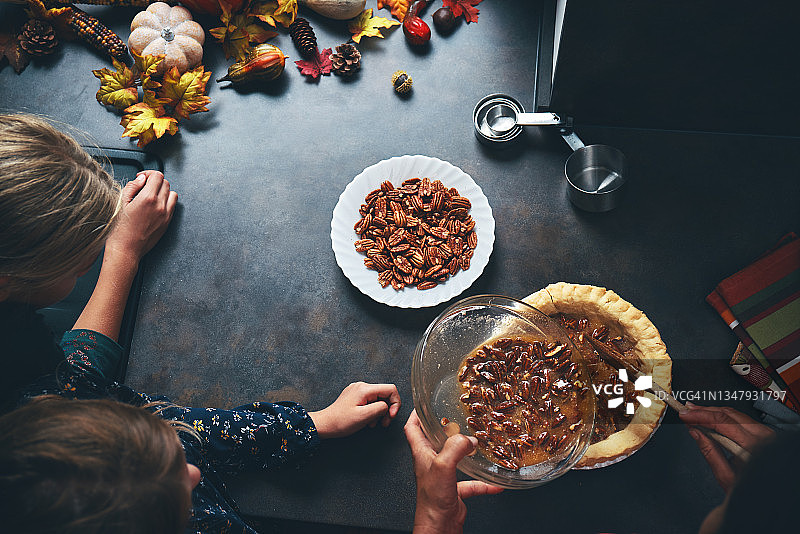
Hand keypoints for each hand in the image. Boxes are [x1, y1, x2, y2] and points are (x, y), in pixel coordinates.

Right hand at [104, 170, 177, 265]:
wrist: (126, 250)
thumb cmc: (119, 229)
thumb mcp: (121, 203)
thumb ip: (132, 187)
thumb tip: (142, 178)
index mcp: (148, 198)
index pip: (157, 176)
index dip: (148, 174)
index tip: (141, 178)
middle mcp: (160, 206)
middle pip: (165, 183)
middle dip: (155, 182)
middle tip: (143, 187)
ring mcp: (166, 215)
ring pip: (172, 194)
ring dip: (163, 191)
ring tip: (150, 196)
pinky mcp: (167, 223)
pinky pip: (172, 206)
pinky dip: (166, 202)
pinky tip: (154, 206)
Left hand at [309, 382, 400, 438]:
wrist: (325, 424)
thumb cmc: (341, 422)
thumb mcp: (364, 417)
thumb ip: (380, 408)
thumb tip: (387, 405)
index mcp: (365, 389)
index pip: (390, 389)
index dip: (395, 403)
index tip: (391, 415)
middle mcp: (362, 386)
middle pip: (385, 394)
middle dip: (387, 409)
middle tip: (384, 423)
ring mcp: (357, 390)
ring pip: (378, 399)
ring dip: (379, 412)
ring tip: (372, 423)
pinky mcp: (355, 396)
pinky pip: (370, 401)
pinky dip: (372, 411)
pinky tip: (366, 420)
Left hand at [404, 410, 502, 533]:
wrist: (438, 527)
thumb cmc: (432, 499)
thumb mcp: (443, 466)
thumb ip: (455, 448)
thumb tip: (469, 438)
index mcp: (422, 453)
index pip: (412, 428)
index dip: (416, 415)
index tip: (424, 404)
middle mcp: (430, 463)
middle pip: (434, 440)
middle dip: (444, 428)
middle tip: (456, 418)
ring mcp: (442, 477)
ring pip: (454, 459)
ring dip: (465, 451)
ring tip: (477, 442)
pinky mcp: (454, 491)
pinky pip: (471, 483)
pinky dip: (483, 482)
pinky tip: (495, 482)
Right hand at [680, 404, 773, 492]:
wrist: (768, 493)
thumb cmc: (750, 488)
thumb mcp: (726, 476)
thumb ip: (710, 452)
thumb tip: (695, 432)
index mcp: (754, 446)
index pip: (722, 422)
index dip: (701, 416)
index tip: (685, 415)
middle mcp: (762, 435)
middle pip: (727, 414)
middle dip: (704, 411)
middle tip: (686, 411)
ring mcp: (764, 432)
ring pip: (733, 413)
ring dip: (711, 412)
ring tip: (694, 412)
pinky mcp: (762, 432)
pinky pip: (739, 418)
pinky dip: (722, 416)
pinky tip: (710, 417)